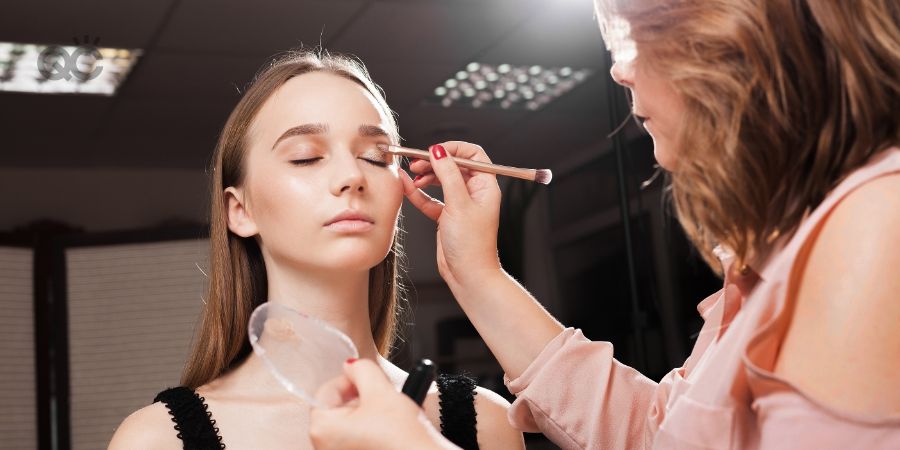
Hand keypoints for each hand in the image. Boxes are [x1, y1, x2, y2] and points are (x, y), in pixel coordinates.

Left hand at [309, 359, 455, 449]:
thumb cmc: (401, 437)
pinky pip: (359, 440)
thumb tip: (351, 365)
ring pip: (352, 424)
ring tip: (392, 416)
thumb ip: (362, 369)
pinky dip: (374, 431)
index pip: (327, 390)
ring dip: (371, 413)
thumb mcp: (381, 391)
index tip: (371, 381)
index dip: (352, 380)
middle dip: (363, 398)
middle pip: (339, 408)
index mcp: (322, 429)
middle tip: (385, 399)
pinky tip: (392, 432)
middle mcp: (324, 447)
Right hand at [402, 141, 502, 287]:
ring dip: (425, 177)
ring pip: (441, 181)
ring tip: (411, 176)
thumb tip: (439, 151)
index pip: (472, 155)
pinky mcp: (447, 216)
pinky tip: (407, 188)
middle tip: (416, 163)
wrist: (468, 275)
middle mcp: (474, 193)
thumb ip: (448, 175)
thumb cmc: (471, 244)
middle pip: (453, 166)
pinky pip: (431, 199)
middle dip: (434, 162)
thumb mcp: (459, 204)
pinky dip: (419, 193)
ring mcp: (460, 204)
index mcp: (485, 186)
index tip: (433, 151)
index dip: (452, 149)